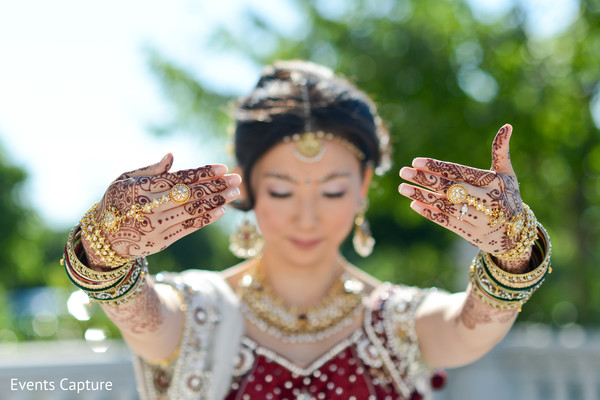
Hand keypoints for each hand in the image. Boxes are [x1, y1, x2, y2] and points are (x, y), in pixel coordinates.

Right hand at [83, 153, 240, 263]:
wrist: (102, 237)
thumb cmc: (116, 201)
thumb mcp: (124, 180)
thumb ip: (150, 169)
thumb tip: (172, 155)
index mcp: (141, 188)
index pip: (179, 178)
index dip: (202, 173)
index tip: (223, 168)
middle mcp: (150, 207)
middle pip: (190, 194)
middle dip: (217, 186)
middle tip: (237, 179)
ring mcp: (156, 226)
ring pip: (193, 211)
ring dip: (217, 202)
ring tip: (235, 193)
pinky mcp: (162, 241)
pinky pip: (188, 228)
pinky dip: (206, 219)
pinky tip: (221, 211)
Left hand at [398, 124, 522, 254]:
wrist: (518, 234)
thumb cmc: (508, 197)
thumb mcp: (508, 175)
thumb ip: (501, 152)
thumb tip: (507, 125)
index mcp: (496, 183)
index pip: (461, 172)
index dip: (438, 167)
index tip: (416, 161)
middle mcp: (490, 201)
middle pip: (451, 189)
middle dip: (425, 180)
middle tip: (403, 171)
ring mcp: (481, 220)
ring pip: (446, 206)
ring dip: (422, 196)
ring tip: (402, 188)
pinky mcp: (473, 235)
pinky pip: (448, 223)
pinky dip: (430, 214)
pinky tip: (413, 204)